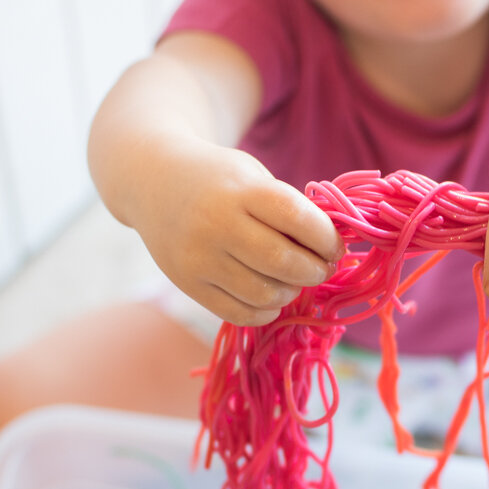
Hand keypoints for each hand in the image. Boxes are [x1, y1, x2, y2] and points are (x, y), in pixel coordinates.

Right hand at [134, 143, 342, 325]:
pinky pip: (239, 313)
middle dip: (314, 270)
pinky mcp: (188, 284)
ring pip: (264, 293)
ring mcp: (199, 257)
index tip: (335, 247)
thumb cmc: (219, 179)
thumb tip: (331, 250)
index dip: (326, 239)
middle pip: (282, 262)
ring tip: (293, 280)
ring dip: (290, 292)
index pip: (297, 219)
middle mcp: (216, 224)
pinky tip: (270, 295)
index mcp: (240, 190)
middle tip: (320, 268)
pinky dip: (265, 310)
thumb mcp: (252, 176)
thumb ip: (287, 207)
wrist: (153, 181)